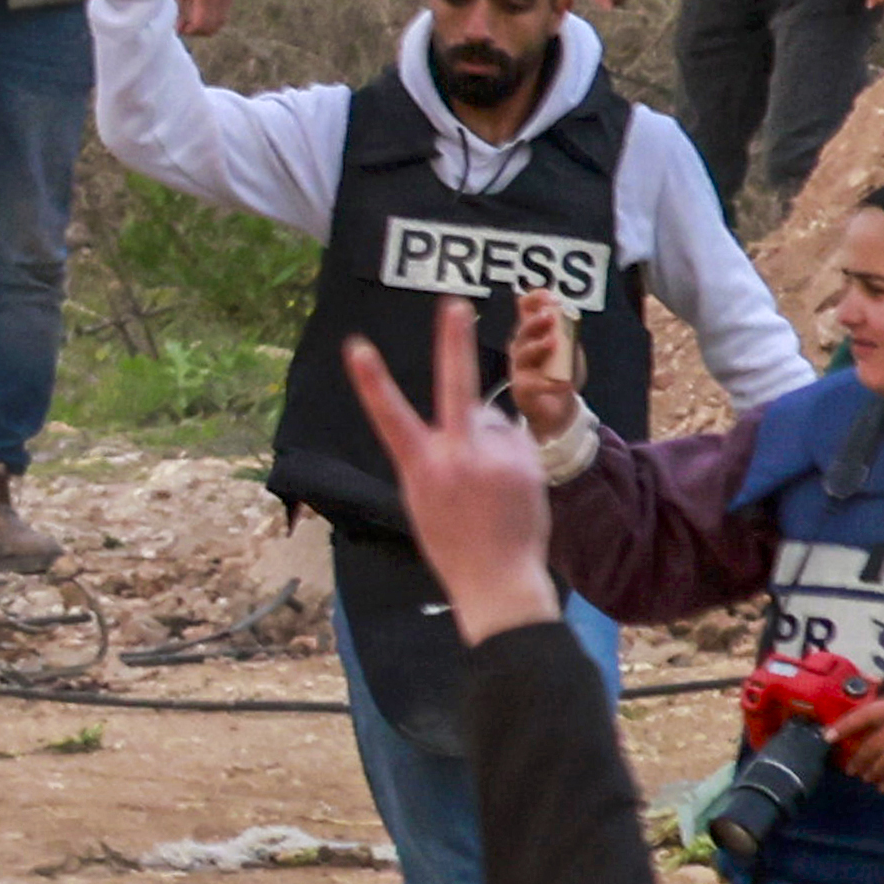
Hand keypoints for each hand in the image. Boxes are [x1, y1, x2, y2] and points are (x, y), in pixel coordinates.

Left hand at [173, 0, 228, 40]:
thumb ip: (180, 10)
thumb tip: (179, 28)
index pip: (200, 24)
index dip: (190, 31)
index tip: (181, 30)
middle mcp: (218, 0)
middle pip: (211, 27)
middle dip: (198, 32)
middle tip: (186, 28)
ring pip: (219, 24)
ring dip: (207, 28)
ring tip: (194, 24)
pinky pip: (223, 16)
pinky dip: (214, 21)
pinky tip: (203, 17)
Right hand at [340, 300, 567, 650]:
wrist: (497, 578)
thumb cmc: (451, 542)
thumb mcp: (424, 498)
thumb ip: (438, 455)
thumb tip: (474, 417)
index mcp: (421, 468)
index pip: (390, 415)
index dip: (371, 379)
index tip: (357, 345)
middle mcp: (457, 457)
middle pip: (455, 388)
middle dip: (452, 342)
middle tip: (454, 304)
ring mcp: (495, 459)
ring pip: (490, 422)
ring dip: (489, 437)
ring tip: (489, 481)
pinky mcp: (526, 464)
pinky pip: (514, 440)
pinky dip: (510, 454)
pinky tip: (508, 486)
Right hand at [504, 286, 585, 443]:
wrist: (559, 409)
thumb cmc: (560, 374)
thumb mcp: (567, 349)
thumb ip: (566, 331)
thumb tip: (564, 309)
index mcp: (531, 334)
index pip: (525, 310)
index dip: (534, 300)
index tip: (547, 296)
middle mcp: (521, 348)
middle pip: (523, 331)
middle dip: (534, 322)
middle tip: (548, 315)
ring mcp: (519, 369)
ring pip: (523, 354)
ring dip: (538, 347)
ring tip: (552, 342)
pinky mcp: (523, 390)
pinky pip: (536, 384)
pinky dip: (551, 384)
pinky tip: (564, 383)